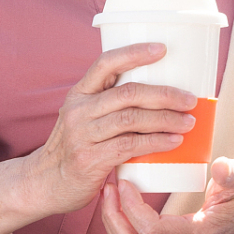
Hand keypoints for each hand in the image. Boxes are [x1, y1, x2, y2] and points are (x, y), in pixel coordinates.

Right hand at [20, 43, 200, 218]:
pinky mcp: (90, 159)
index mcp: (79, 94)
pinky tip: (173, 142)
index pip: (106, 63)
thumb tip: (160, 97)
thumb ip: (110, 106)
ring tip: (188, 122)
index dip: (134, 53)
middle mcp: (78, 110)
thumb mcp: (83, 118)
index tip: (162, 49)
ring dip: (166, 119)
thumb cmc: (75, 148)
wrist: (44, 184)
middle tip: (190, 100)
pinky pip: (130, 146)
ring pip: (132, 119)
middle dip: (164, 94)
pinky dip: (156, 142)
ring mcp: (82, 135)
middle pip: (128, 93)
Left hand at [97, 157, 233, 233]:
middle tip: (109, 188)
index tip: (124, 183)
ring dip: (113, 225)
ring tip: (109, 197)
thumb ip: (233, 173)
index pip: (153, 230)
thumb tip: (220, 165)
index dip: (131, 207)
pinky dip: (121, 232)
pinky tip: (118, 210)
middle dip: (113, 216)